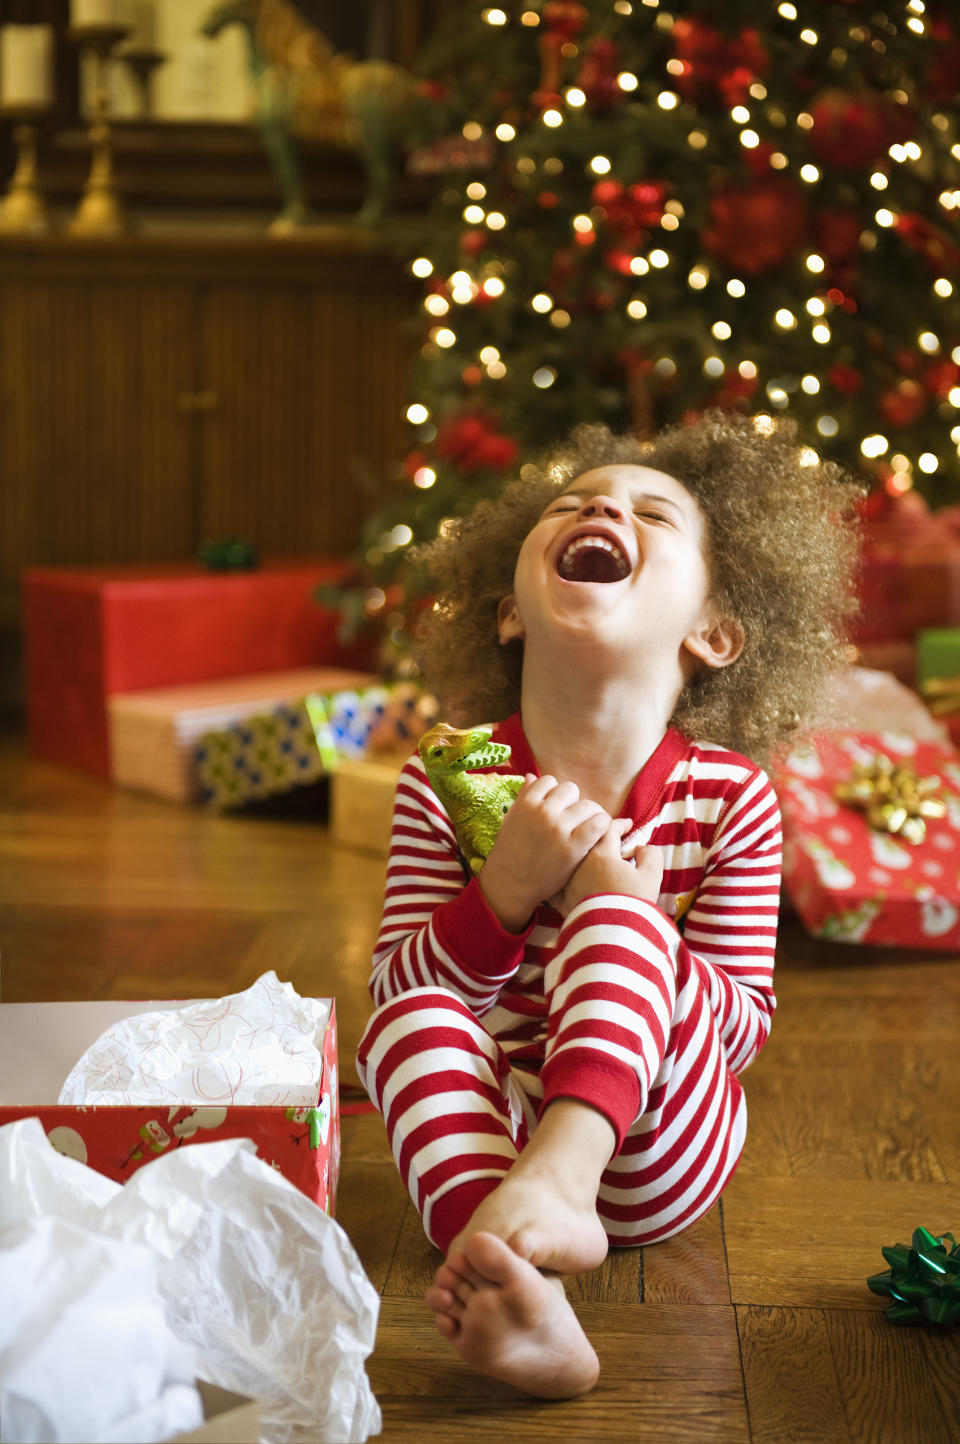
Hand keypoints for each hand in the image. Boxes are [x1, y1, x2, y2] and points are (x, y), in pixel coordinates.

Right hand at [478, 775, 610, 931]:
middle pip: (571, 790)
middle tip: (573, 819)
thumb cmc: (511, 851)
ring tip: (586, 828)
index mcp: (526, 802)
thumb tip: (531, 776)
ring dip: (590, 814)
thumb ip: (524, 797)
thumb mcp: (511, 819)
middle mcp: (543, 811)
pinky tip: (597, 835)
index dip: (555, 795)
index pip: (550, 781)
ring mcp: (559, 828)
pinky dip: (602, 826)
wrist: (510, 884)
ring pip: (588, 805)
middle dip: (573, 803)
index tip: (556, 808)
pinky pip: (599, 824)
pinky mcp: (573, 846)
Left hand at [555, 818, 663, 917]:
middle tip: (608, 834)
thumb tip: (641, 848)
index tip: (628, 825)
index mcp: (602, 854)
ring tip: (591, 853)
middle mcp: (580, 863)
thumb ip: (650, 854)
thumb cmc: (635, 906)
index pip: (608, 828)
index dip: (620, 824)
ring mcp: (568, 880)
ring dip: (581, 851)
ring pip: (570, 856)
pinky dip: (562, 874)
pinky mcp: (561, 899)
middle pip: (586, 838)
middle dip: (598, 833)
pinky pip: (557, 880)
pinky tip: (568, 873)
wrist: (616, 938)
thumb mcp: (652, 876)